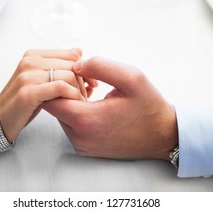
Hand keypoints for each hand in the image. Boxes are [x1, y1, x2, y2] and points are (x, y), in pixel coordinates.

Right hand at [0, 48, 93, 141]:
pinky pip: (60, 87)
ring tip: (80, 102)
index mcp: (34, 55)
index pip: (72, 54)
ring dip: (79, 91)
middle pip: (72, 65)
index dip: (85, 68)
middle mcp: (30, 61)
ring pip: (68, 75)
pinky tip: (74, 103)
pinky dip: (72, 95)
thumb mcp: (41, 78)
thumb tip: (81, 55)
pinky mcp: (29, 92)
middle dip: (84, 81)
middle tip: (87, 95)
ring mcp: (28, 75)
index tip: (91, 82)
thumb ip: (58, 67)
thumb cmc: (25, 100)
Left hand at [43, 57, 177, 159]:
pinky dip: (77, 112)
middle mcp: (79, 137)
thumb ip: (100, 66)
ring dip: (71, 101)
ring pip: (61, 116)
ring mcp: (81, 145)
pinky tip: (94, 105)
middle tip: (89, 82)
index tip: (78, 75)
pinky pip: (70, 125)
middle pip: (53, 107)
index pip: (49, 98)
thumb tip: (76, 65)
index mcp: (87, 120)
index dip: (59, 81)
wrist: (162, 136)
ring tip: (93, 93)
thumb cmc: (148, 107)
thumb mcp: (131, 77)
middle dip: (65, 90)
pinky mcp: (85, 148)